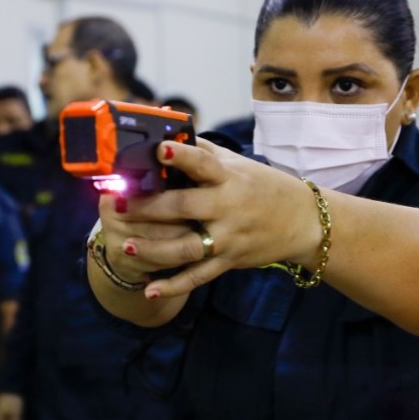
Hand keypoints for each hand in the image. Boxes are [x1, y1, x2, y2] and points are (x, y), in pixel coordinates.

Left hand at [100, 139, 319, 298]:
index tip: (158, 150)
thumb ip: (202, 151)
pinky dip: (174, 286)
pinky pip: (198, 277)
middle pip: (183, 207)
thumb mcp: (237, 164)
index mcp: (228, 177)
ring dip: (153, 249)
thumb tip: (167, 128)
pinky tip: (149, 290)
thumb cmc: (263, 187)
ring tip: (125, 246)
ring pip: (185, 247)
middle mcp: (227, 207)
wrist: (302, 221)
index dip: (180, 156)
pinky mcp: (229, 261)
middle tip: (116, 205)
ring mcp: (228, 237)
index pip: (202, 163)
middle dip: (147, 207)